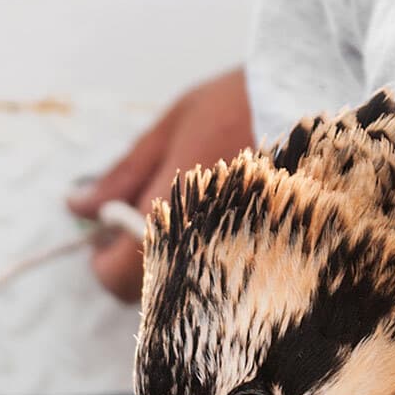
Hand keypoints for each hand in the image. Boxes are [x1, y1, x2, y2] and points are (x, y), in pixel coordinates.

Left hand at [68, 68, 253, 301]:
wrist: (317, 98)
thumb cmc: (239, 103)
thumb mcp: (172, 129)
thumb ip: (122, 176)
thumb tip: (77, 207)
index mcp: (165, 218)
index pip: (112, 277)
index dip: (101, 257)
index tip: (109, 229)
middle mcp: (198, 251)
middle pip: (144, 296)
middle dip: (132, 263)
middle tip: (149, 214)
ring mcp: (231, 261)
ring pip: (178, 293)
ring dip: (167, 263)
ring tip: (190, 211)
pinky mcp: (262, 261)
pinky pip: (213, 281)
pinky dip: (201, 260)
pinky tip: (218, 220)